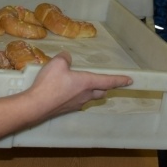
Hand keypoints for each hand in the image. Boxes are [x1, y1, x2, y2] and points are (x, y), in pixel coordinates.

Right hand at [0, 52, 131, 142]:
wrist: (36, 105)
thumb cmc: (50, 84)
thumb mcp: (57, 63)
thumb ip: (65, 58)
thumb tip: (67, 57)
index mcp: (87, 83)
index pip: (108, 81)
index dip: (120, 80)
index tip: (130, 81)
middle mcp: (85, 95)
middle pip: (101, 92)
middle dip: (105, 87)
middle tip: (106, 83)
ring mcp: (76, 104)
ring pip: (89, 98)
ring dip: (91, 92)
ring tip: (84, 84)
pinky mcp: (66, 109)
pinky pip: (77, 101)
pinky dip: (77, 95)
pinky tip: (67, 91)